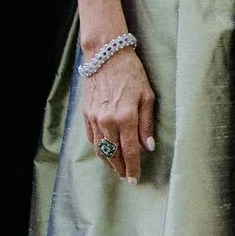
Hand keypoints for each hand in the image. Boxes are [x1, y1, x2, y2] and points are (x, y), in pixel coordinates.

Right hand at [80, 42, 156, 182]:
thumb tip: (148, 147)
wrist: (106, 56)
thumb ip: (146, 124)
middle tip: (127, 178)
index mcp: (126, 118)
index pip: (129, 151)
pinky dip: (98, 148)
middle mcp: (108, 121)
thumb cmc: (131, 74)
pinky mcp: (86, 114)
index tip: (135, 179)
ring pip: (100, 149)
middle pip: (113, 154)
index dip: (132, 167)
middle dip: (120, 169)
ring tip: (117, 169)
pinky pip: (92, 138)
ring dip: (108, 162)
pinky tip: (105, 152)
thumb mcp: (147, 96)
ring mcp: (94, 118)